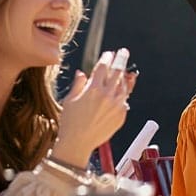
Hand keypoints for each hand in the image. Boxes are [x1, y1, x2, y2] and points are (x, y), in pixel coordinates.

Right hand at [52, 48, 131, 167]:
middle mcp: (107, 96)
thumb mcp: (70, 100)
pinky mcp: (121, 115)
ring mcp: (116, 105)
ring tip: (123, 72)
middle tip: (124, 52)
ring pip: (124, 85)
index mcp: (93, 89)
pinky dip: (123, 93)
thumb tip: (82, 73)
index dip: (106, 58)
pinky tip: (121, 90)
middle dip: (121, 59)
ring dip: (123, 76)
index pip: (103, 67)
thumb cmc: (70, 122)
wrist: (78, 143)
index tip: (108, 54)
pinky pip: (125, 100)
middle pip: (118, 71)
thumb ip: (78, 84)